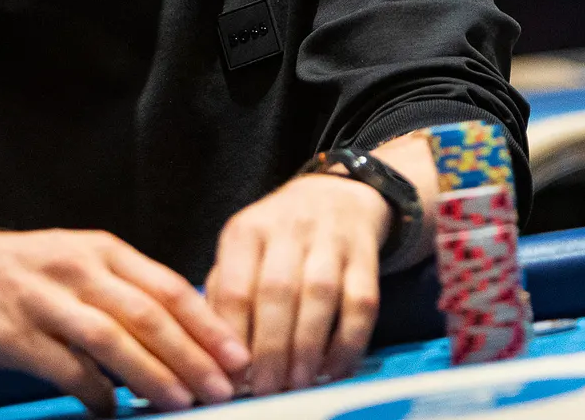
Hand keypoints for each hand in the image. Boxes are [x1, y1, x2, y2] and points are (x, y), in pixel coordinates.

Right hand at [0, 227, 249, 414]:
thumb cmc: (20, 272)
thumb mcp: (75, 261)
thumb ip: (122, 290)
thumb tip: (184, 332)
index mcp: (98, 249)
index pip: (166, 286)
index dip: (206, 323)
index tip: (237, 355)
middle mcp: (75, 268)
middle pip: (146, 314)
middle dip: (192, 355)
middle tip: (223, 387)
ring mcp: (44, 300)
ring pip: (111, 338)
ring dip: (152, 373)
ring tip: (182, 400)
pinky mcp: (15, 334)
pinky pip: (65, 367)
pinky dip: (95, 391)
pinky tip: (112, 408)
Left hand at [205, 174, 387, 394]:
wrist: (336, 195)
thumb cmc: (278, 239)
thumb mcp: (243, 251)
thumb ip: (227, 295)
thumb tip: (219, 355)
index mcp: (246, 231)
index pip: (234, 286)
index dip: (232, 336)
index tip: (232, 375)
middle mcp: (286, 228)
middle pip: (276, 291)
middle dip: (271, 349)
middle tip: (267, 390)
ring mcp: (329, 238)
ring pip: (320, 295)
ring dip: (309, 347)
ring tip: (299, 384)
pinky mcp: (365, 253)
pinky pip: (362, 301)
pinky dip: (349, 341)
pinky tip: (335, 368)